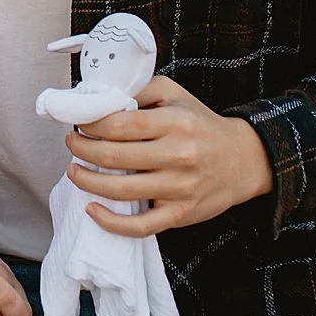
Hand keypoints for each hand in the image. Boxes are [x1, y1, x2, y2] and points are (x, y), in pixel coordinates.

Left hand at [65, 75, 274, 236]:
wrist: (243, 160)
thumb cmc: (202, 125)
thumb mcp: (176, 95)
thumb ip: (140, 90)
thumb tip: (99, 96)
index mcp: (176, 123)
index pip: (121, 124)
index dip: (91, 124)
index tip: (79, 123)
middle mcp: (179, 155)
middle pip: (115, 156)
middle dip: (82, 149)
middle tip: (72, 144)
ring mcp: (180, 188)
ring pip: (121, 190)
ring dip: (87, 181)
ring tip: (74, 171)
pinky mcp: (180, 214)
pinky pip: (141, 226)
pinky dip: (111, 222)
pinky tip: (93, 210)